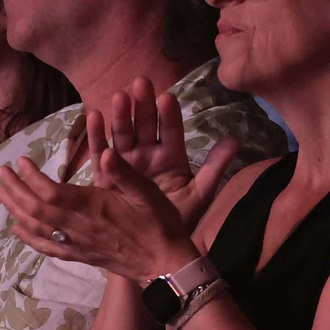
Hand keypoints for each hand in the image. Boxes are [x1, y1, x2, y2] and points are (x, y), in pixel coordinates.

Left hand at [0, 143, 199, 283]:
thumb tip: (105, 152)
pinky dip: (28, 238)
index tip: (20, 161)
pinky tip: (17, 229)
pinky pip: (47, 248)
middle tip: (1, 172)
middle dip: (15, 190)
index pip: (51, 192)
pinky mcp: (79, 256)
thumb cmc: (158, 224)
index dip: (32, 177)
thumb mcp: (147, 192)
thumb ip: (123, 173)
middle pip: (36, 209)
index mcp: (92, 207)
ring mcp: (76, 244)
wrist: (164, 265)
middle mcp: (78, 226)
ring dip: (16, 210)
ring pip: (37, 228)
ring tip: (1, 194)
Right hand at [92, 78, 236, 229]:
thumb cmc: (178, 219)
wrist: (154, 246)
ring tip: (118, 97)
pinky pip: (101, 153)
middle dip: (141, 105)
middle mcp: (147, 155)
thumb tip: (235, 139)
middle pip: (143, 125)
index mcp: (170, 157)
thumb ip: (215, 167)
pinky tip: (94, 116)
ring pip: (122, 134)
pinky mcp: (108, 174)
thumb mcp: (200, 194)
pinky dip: (97, 135)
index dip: (168, 114)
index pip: (170, 131)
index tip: (166, 97)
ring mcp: (126, 163)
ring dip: (119, 115)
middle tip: (140, 84)